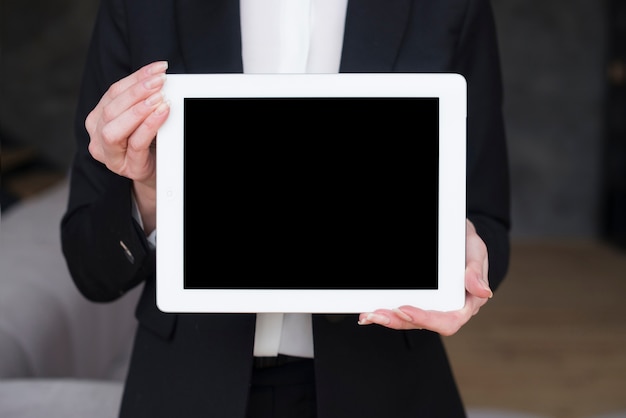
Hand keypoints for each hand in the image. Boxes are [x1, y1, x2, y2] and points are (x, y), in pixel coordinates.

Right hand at [86, 61, 169, 232]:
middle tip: (160, 80)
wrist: (155, 173)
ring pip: (115, 129)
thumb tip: (158, 75)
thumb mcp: (141, 117)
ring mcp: (110, 155)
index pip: (114, 93)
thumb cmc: (148, 142)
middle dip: (138, 91)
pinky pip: (135, 144)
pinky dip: (149, 126)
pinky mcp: (127, 168)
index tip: (159, 67)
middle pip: (112, 108)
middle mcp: (97, 136)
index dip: (137, 78)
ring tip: (160, 97)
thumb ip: (142, 99)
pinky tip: (162, 113)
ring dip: (139, 110)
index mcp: (98, 119)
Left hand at [357, 219, 492, 335]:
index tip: (405, 310)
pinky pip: (402, 308)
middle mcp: (447, 308)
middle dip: (398, 322)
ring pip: (409, 319)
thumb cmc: (468, 246)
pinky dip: (386, 309)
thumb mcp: (476, 251)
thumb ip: (476, 271)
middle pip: (422, 324)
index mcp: (466, 303)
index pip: (449, 321)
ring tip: (369, 315)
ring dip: (388, 319)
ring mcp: (432, 305)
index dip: (426, 320)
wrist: (457, 234)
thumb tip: (483, 291)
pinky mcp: (419, 299)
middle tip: (378, 315)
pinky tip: (371, 309)